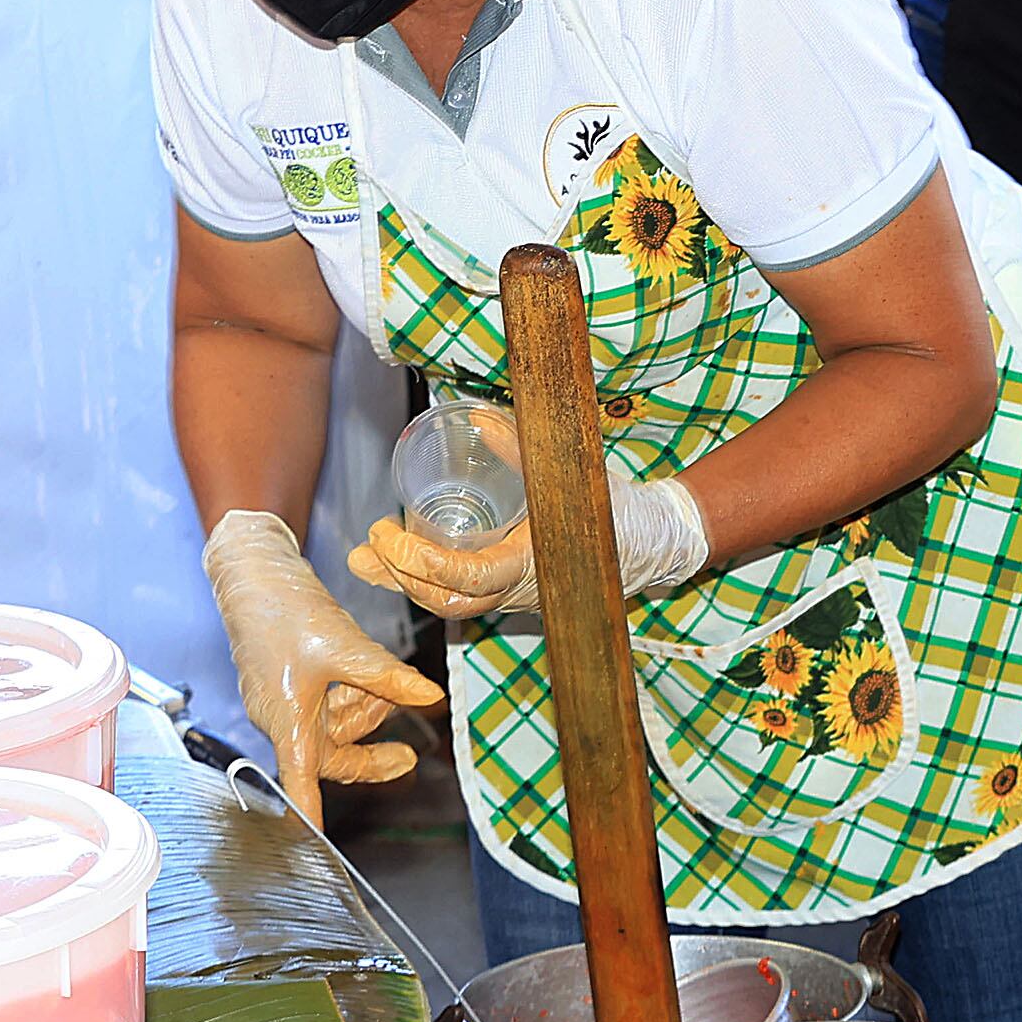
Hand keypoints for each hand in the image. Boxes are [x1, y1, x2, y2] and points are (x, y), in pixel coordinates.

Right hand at [201, 509, 444, 831]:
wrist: (255, 572)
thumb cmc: (286, 610)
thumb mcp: (347, 646)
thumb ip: (388, 678)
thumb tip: (430, 698)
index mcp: (287, 718)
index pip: (300, 778)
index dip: (309, 811)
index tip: (314, 841)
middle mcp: (281, 716)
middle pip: (328, 754)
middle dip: (368, 752)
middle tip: (410, 755)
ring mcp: (284, 699)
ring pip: (332, 726)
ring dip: (364, 713)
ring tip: (384, 687)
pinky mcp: (289, 681)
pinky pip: (325, 703)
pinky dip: (352, 694)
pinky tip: (368, 676)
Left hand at [346, 414, 714, 623]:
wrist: (656, 541)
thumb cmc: (618, 508)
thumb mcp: (567, 473)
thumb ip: (520, 445)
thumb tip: (471, 416)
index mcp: (532, 565)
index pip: (466, 577)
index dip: (419, 562)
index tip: (387, 533)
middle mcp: (520, 590)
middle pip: (446, 601)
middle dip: (398, 576)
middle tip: (368, 542)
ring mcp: (517, 597)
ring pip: (451, 605)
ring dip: (404, 584)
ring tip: (365, 558)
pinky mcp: (514, 592)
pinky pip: (462, 598)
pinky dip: (425, 584)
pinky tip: (398, 565)